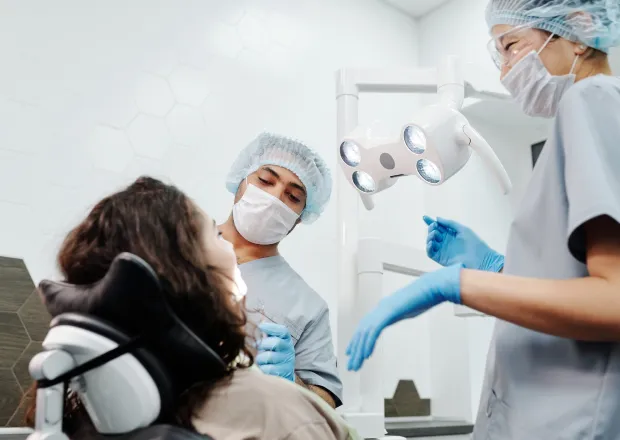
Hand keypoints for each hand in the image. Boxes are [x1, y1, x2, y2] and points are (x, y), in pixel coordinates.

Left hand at [256, 322, 294, 381]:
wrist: (283, 374)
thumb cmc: (275, 355)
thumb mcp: (273, 343)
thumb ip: (267, 334)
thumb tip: (260, 320)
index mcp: (287, 340)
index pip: (283, 330)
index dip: (272, 327)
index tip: (261, 326)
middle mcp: (289, 350)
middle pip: (275, 343)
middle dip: (263, 345)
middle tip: (259, 348)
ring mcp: (288, 362)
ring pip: (269, 357)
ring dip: (260, 358)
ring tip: (262, 360)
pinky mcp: (284, 373)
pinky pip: (268, 369)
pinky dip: (262, 368)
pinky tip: (264, 368)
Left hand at [346, 264, 462, 371]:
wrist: (430, 288)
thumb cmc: (421, 298)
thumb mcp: (407, 307)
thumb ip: (400, 311)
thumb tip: (401, 313)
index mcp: (382, 309)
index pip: (364, 327)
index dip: (356, 341)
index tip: (351, 352)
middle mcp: (378, 310)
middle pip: (361, 333)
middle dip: (355, 351)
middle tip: (351, 367)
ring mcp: (382, 310)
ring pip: (365, 334)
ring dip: (359, 352)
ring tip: (356, 365)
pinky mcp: (388, 313)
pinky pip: (375, 331)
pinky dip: (369, 344)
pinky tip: (367, 355)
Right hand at [423, 216, 503, 271]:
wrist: (481, 259)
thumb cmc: (475, 243)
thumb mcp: (463, 229)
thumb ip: (450, 223)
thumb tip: (437, 219)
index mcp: (450, 234)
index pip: (438, 227)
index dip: (431, 222)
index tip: (425, 217)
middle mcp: (445, 242)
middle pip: (433, 234)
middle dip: (431, 228)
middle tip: (434, 226)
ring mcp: (442, 250)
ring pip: (430, 243)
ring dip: (429, 237)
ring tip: (434, 234)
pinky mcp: (441, 258)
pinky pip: (430, 253)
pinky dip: (428, 247)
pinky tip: (431, 242)